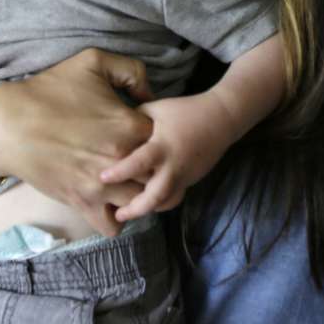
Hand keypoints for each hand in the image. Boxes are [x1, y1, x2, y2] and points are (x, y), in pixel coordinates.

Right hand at [0, 48, 155, 236]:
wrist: (8, 124)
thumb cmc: (48, 90)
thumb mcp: (92, 61)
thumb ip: (131, 71)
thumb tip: (150, 96)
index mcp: (130, 124)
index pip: (163, 139)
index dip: (154, 138)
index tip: (139, 136)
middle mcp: (122, 158)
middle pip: (158, 174)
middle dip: (151, 169)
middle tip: (137, 161)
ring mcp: (103, 184)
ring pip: (142, 202)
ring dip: (138, 195)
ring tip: (126, 184)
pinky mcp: (83, 202)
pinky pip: (114, 225)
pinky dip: (115, 218)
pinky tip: (108, 201)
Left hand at [99, 92, 236, 221]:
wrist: (220, 119)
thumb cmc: (184, 111)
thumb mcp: (155, 109)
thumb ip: (133, 121)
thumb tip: (112, 130)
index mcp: (162, 147)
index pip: (139, 163)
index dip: (120, 172)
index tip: (102, 178)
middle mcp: (173, 167)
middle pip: (155, 197)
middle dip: (135, 209)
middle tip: (117, 213)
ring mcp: (184, 177)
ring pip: (166, 203)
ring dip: (147, 210)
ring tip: (129, 213)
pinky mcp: (190, 181)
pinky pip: (174, 198)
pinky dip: (159, 203)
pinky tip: (146, 204)